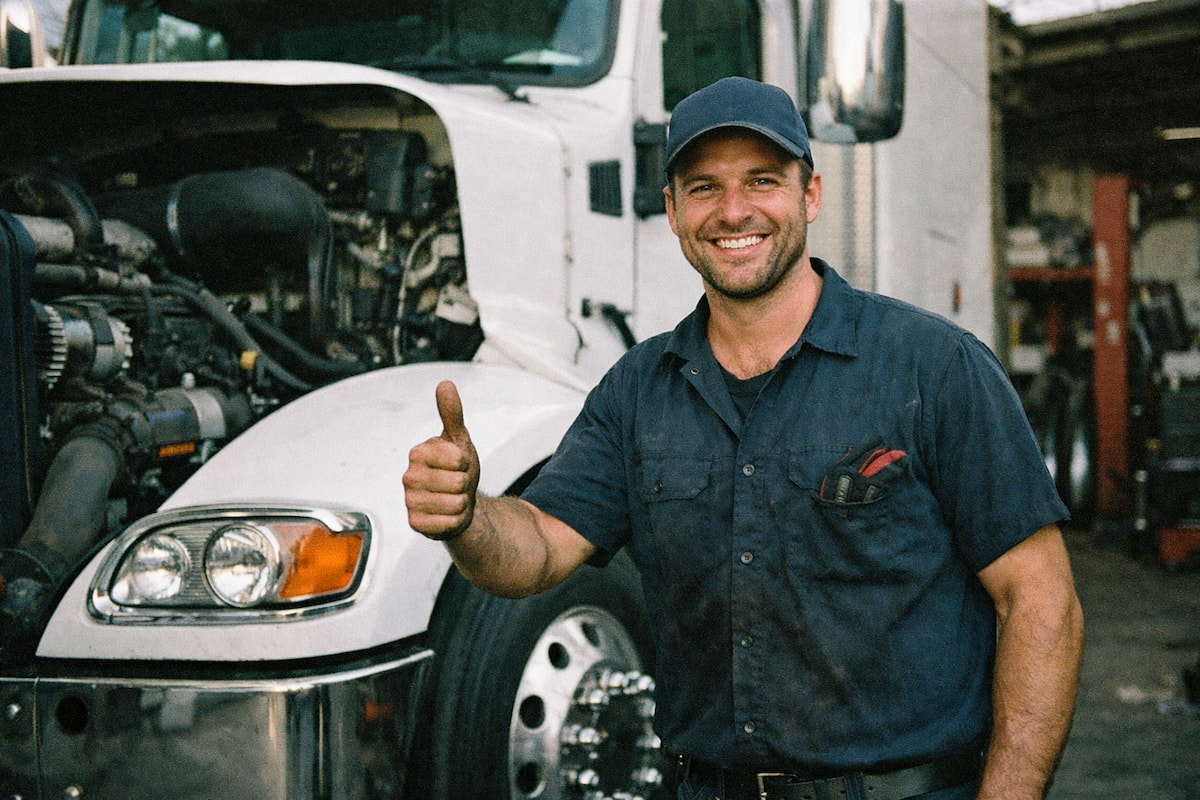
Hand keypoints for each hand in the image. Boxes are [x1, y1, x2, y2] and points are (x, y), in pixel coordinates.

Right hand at [404, 380, 480, 540]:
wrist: (456, 501)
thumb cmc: (457, 469)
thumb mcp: (459, 440)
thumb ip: (452, 413)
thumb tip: (445, 384)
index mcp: (418, 452)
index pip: (459, 459)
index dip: (467, 463)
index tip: (459, 464)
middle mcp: (409, 476)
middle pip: (459, 483)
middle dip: (466, 485)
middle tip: (457, 483)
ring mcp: (409, 501)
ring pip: (455, 504)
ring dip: (462, 504)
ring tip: (454, 498)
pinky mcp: (414, 523)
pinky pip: (448, 524)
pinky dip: (456, 521)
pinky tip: (448, 515)